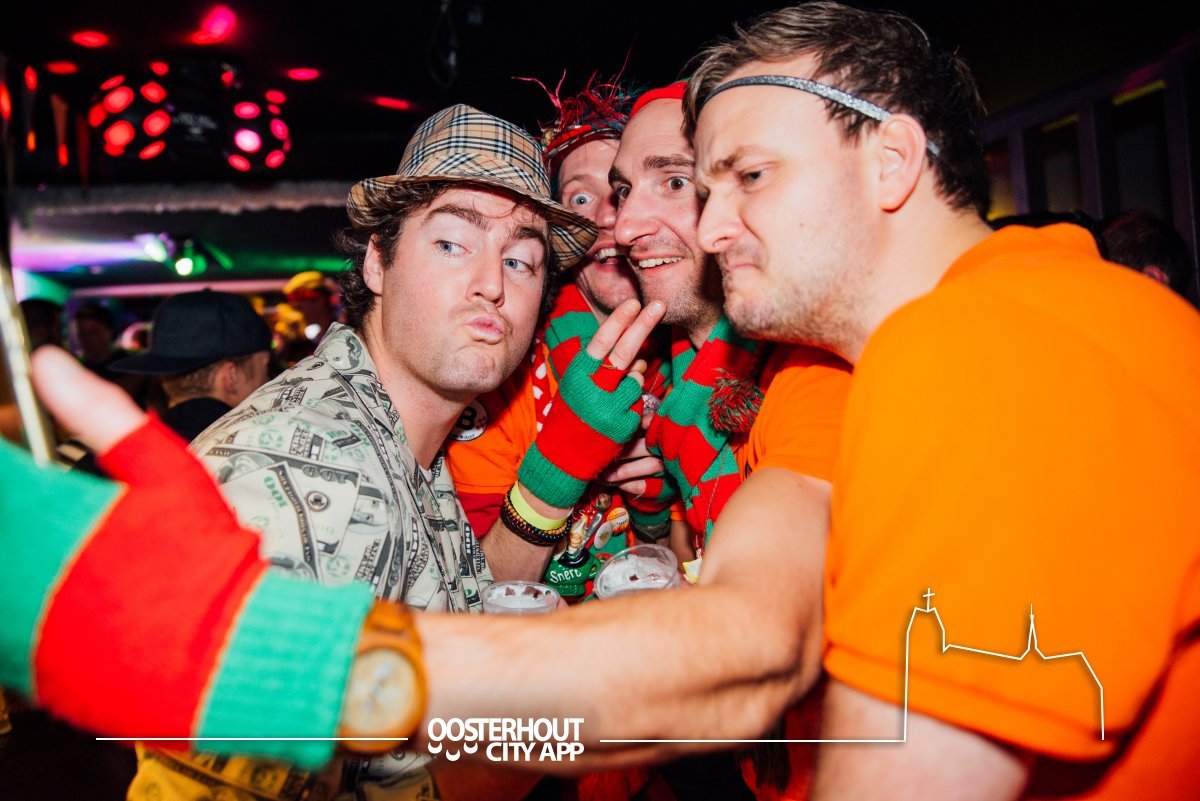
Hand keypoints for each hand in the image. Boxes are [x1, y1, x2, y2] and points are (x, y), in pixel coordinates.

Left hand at [1, 347, 371, 768]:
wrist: (228, 649)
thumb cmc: (206, 554)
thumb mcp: (164, 470)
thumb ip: (100, 412)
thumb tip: (48, 360)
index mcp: (49, 518)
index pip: (4, 480)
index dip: (8, 465)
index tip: (17, 459)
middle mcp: (25, 575)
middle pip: (1, 529)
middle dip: (18, 511)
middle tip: (50, 511)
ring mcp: (24, 628)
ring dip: (17, 560)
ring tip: (58, 553)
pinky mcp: (34, 670)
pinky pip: (7, 632)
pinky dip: (24, 611)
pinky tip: (63, 601)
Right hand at [517, 300, 665, 510]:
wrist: (561, 459)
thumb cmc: (570, 416)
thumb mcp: (576, 387)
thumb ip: (602, 371)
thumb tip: (639, 359)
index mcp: (577, 376)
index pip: (601, 343)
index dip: (618, 321)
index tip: (634, 302)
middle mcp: (591, 390)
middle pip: (624, 352)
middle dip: (643, 325)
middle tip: (660, 305)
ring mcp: (608, 409)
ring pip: (636, 381)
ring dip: (633, 382)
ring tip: (612, 398)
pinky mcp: (623, 427)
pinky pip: (639, 406)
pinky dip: (632, 407)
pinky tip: (616, 418)